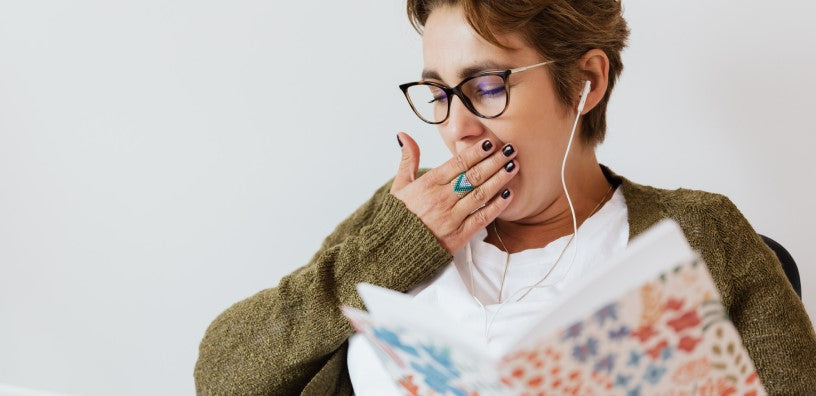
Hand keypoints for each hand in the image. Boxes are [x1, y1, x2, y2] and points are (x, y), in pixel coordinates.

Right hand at [390, 132, 518, 253]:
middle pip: (474, 176)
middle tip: (510, 149)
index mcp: (428, 184)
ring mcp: (451, 217)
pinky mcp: (458, 236)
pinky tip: (508, 194)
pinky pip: (481, 218)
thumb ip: (407, 159)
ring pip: (481, 194)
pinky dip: (496, 206)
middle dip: (494, 161)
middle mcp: (441, 199)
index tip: (490, 143)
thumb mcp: (399, 185)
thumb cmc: (398, 216)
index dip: (476, 152)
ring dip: (499, 179)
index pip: (458, 163)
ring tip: (514, 166)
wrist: (393, 250)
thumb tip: (403, 135)